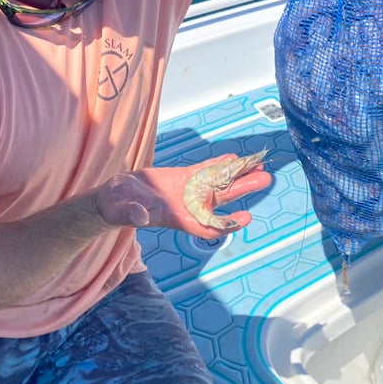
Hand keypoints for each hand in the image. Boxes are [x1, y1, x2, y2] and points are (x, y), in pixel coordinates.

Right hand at [95, 154, 270, 238]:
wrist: (116, 196)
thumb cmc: (119, 208)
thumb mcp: (124, 211)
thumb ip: (133, 214)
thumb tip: (141, 216)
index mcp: (177, 217)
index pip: (207, 225)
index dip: (227, 223)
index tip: (246, 218)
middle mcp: (188, 205)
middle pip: (222, 198)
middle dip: (244, 188)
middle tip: (266, 178)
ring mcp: (188, 190)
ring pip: (218, 182)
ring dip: (237, 174)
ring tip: (258, 163)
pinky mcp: (183, 177)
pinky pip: (206, 170)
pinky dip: (220, 164)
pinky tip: (234, 158)